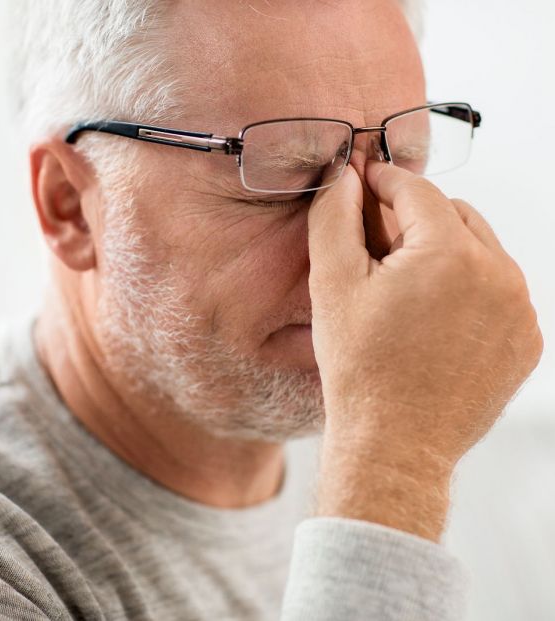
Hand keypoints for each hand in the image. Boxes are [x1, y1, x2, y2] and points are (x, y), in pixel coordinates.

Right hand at [308, 162, 542, 539]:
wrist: (395, 444)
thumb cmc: (360, 369)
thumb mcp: (332, 285)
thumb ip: (335, 217)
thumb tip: (343, 176)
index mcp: (450, 254)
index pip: (416, 190)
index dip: (384, 180)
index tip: (365, 181)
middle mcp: (499, 274)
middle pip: (452, 215)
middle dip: (413, 217)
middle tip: (378, 241)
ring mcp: (519, 310)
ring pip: (479, 250)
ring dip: (442, 250)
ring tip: (404, 283)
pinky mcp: (525, 340)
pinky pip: (497, 290)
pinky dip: (467, 286)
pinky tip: (433, 315)